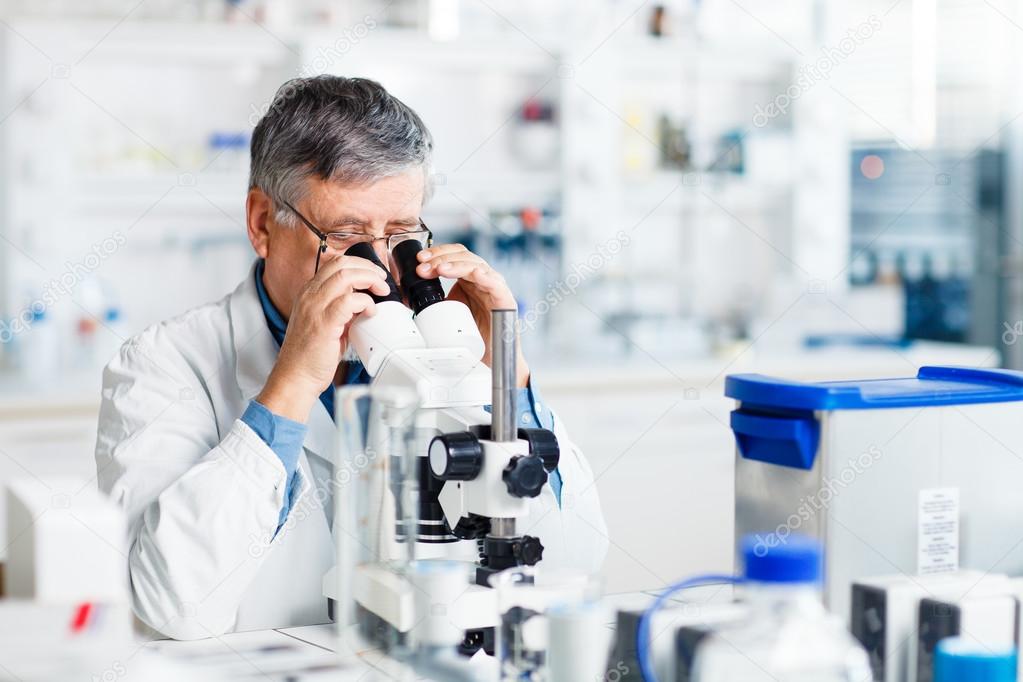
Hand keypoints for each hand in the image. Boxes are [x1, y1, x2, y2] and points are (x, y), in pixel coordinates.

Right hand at [257, 256, 390, 422]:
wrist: (296, 376)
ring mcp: (315, 307)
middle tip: (382, 281)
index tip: (375, 274)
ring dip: (370, 280)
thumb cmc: (311, 354)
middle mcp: (310, 295)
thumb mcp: (327, 323)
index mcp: (309, 293)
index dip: (359, 264)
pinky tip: (370, 312)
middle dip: (368, 268)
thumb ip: (342, 309)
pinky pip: (349, 301)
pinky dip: (365, 302)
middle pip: (342, 264)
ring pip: (346, 276)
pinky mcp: (324, 322)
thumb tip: (365, 301)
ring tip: (381, 292)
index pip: (335, 263)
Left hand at [415, 244, 529, 387]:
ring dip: (456, 264)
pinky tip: (474, 274)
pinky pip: (496, 284)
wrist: (489, 357)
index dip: (437, 253)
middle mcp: (482, 279)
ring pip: (477, 265)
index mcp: (468, 279)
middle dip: (441, 257)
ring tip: (439, 269)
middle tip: (423, 266)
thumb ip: (434, 300)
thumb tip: (408, 296)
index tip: (418, 259)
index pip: (454, 255)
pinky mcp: (504, 300)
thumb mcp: (448, 312)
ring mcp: (494, 288)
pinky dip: (485, 276)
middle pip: (464, 255)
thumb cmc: (472, 335)